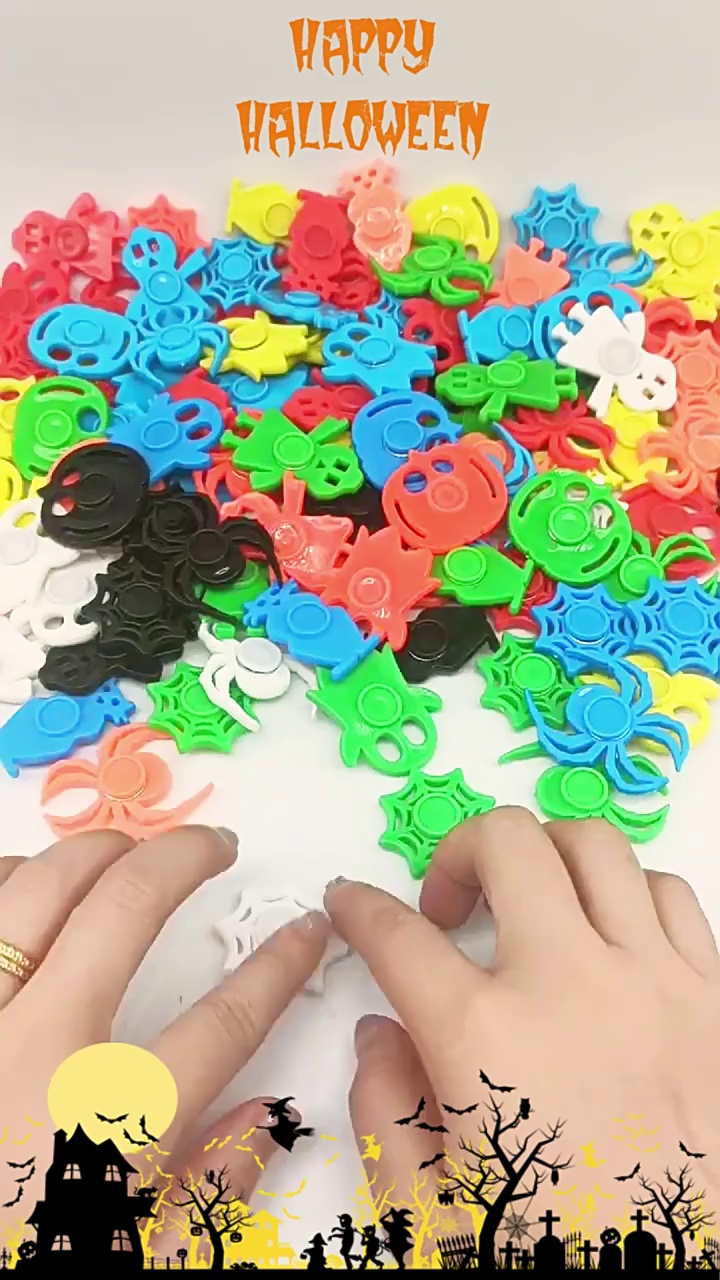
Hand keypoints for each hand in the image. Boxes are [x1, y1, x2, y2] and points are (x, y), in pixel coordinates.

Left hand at [0, 826, 328, 1246]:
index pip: (220, 1024)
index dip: (277, 969)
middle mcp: (31, 1055)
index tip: (304, 932)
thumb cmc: (12, 1262)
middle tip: (214, 847)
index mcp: (98, 1130)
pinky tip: (26, 883)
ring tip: (124, 852)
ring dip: (89, 853)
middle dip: (183, 858)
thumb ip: (203, 1202)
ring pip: (34, 890)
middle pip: (123, 910)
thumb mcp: (127, 1265)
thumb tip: (265, 1121)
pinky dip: (5, 881)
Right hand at [326, 809, 719, 1251]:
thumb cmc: (559, 1259)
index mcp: (485, 1041)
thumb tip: (380, 1033)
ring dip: (547, 859)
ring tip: (532, 903)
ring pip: (596, 847)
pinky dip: (629, 893)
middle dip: (457, 851)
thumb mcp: (434, 1220)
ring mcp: (654, 982)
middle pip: (506, 843)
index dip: (359, 909)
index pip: (397, 937)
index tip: (350, 902)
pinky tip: (610, 937)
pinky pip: (671, 895)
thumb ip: (386, 1115)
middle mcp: (570, 986)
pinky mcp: (717, 997)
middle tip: (448, 905)